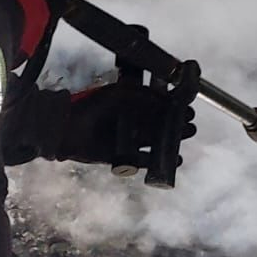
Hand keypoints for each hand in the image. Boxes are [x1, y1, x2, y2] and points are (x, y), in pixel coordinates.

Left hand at [53, 78, 196, 167]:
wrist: (66, 129)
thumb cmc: (90, 107)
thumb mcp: (117, 95)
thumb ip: (140, 96)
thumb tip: (165, 99)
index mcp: (130, 106)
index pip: (157, 106)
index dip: (173, 107)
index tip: (188, 108)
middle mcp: (130, 123)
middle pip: (159, 124)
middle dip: (176, 124)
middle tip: (190, 124)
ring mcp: (126, 140)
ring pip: (154, 140)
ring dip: (171, 140)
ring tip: (186, 137)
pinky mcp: (121, 157)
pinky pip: (143, 161)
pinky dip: (158, 161)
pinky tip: (172, 159)